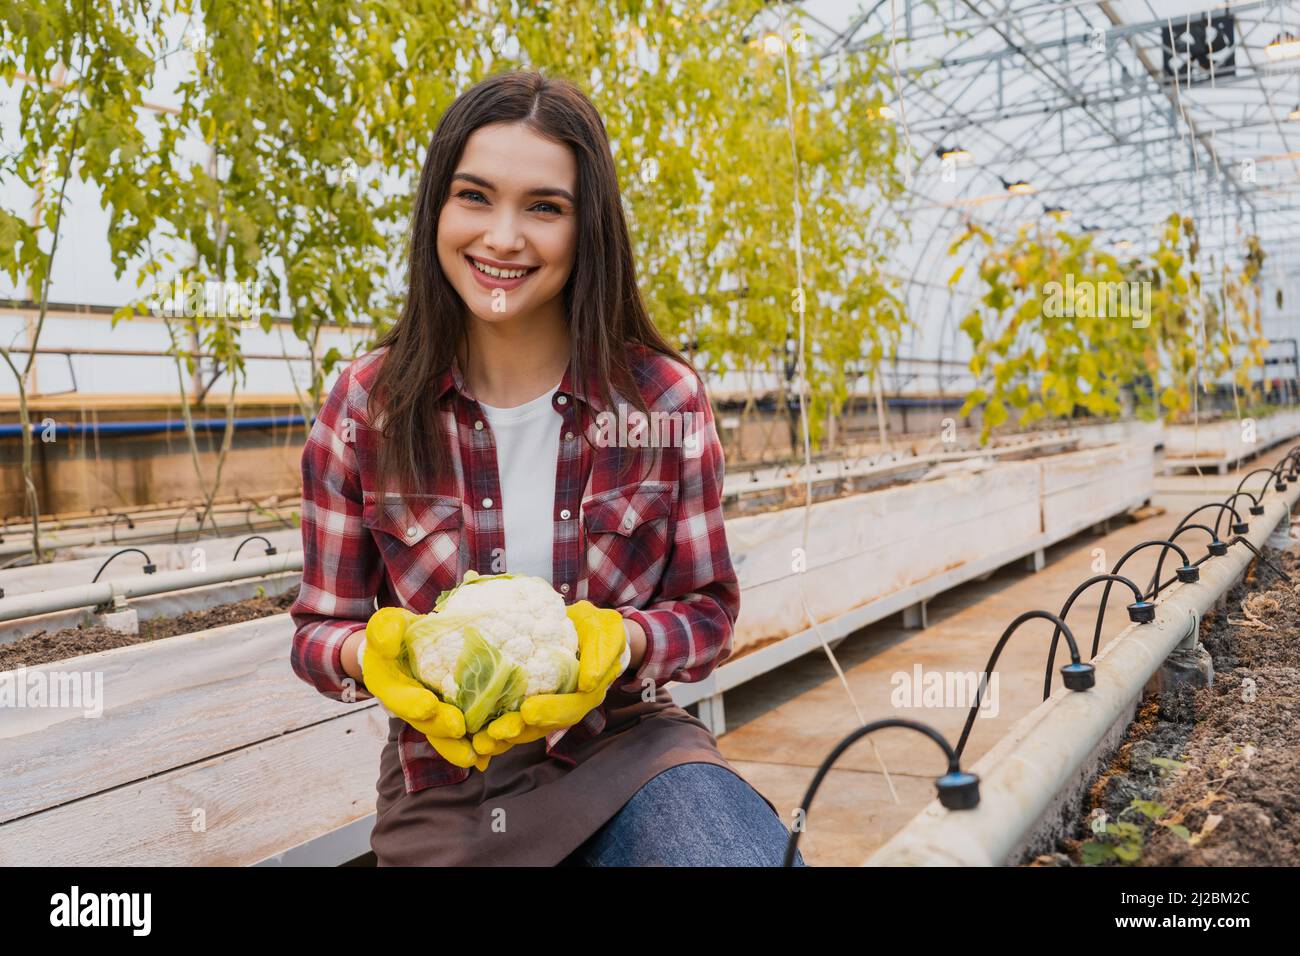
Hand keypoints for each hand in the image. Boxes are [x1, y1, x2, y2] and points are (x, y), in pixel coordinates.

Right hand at [361, 606, 488, 770]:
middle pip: (424, 723)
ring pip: (443, 736)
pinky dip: (474, 744)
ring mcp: (430, 715)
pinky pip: (462, 734)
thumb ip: (384, 630)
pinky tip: (488, 754)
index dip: (411, 704)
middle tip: (459, 727)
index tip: (427, 706)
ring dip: (457, 747)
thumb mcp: (387, 624)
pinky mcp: (450, 715)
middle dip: (440, 728)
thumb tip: (386, 643)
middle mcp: (408, 706)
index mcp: (389, 686)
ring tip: (475, 754)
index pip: (398, 697)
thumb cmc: (396, 634)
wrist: (408, 648)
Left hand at [473, 601, 629, 757]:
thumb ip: (602, 653)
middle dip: (519, 731)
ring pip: (526, 728)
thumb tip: (588, 683)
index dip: (551, 711)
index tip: (528, 711)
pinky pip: (513, 718)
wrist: (584, 629)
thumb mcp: (607, 632)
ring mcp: (547, 706)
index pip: (571, 707)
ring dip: (503, 737)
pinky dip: (495, 727)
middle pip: (544, 725)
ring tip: (480, 742)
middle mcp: (567, 705)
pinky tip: (474, 735)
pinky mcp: (529, 701)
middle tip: (495, 733)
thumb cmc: (598, 629)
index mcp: (588, 692)